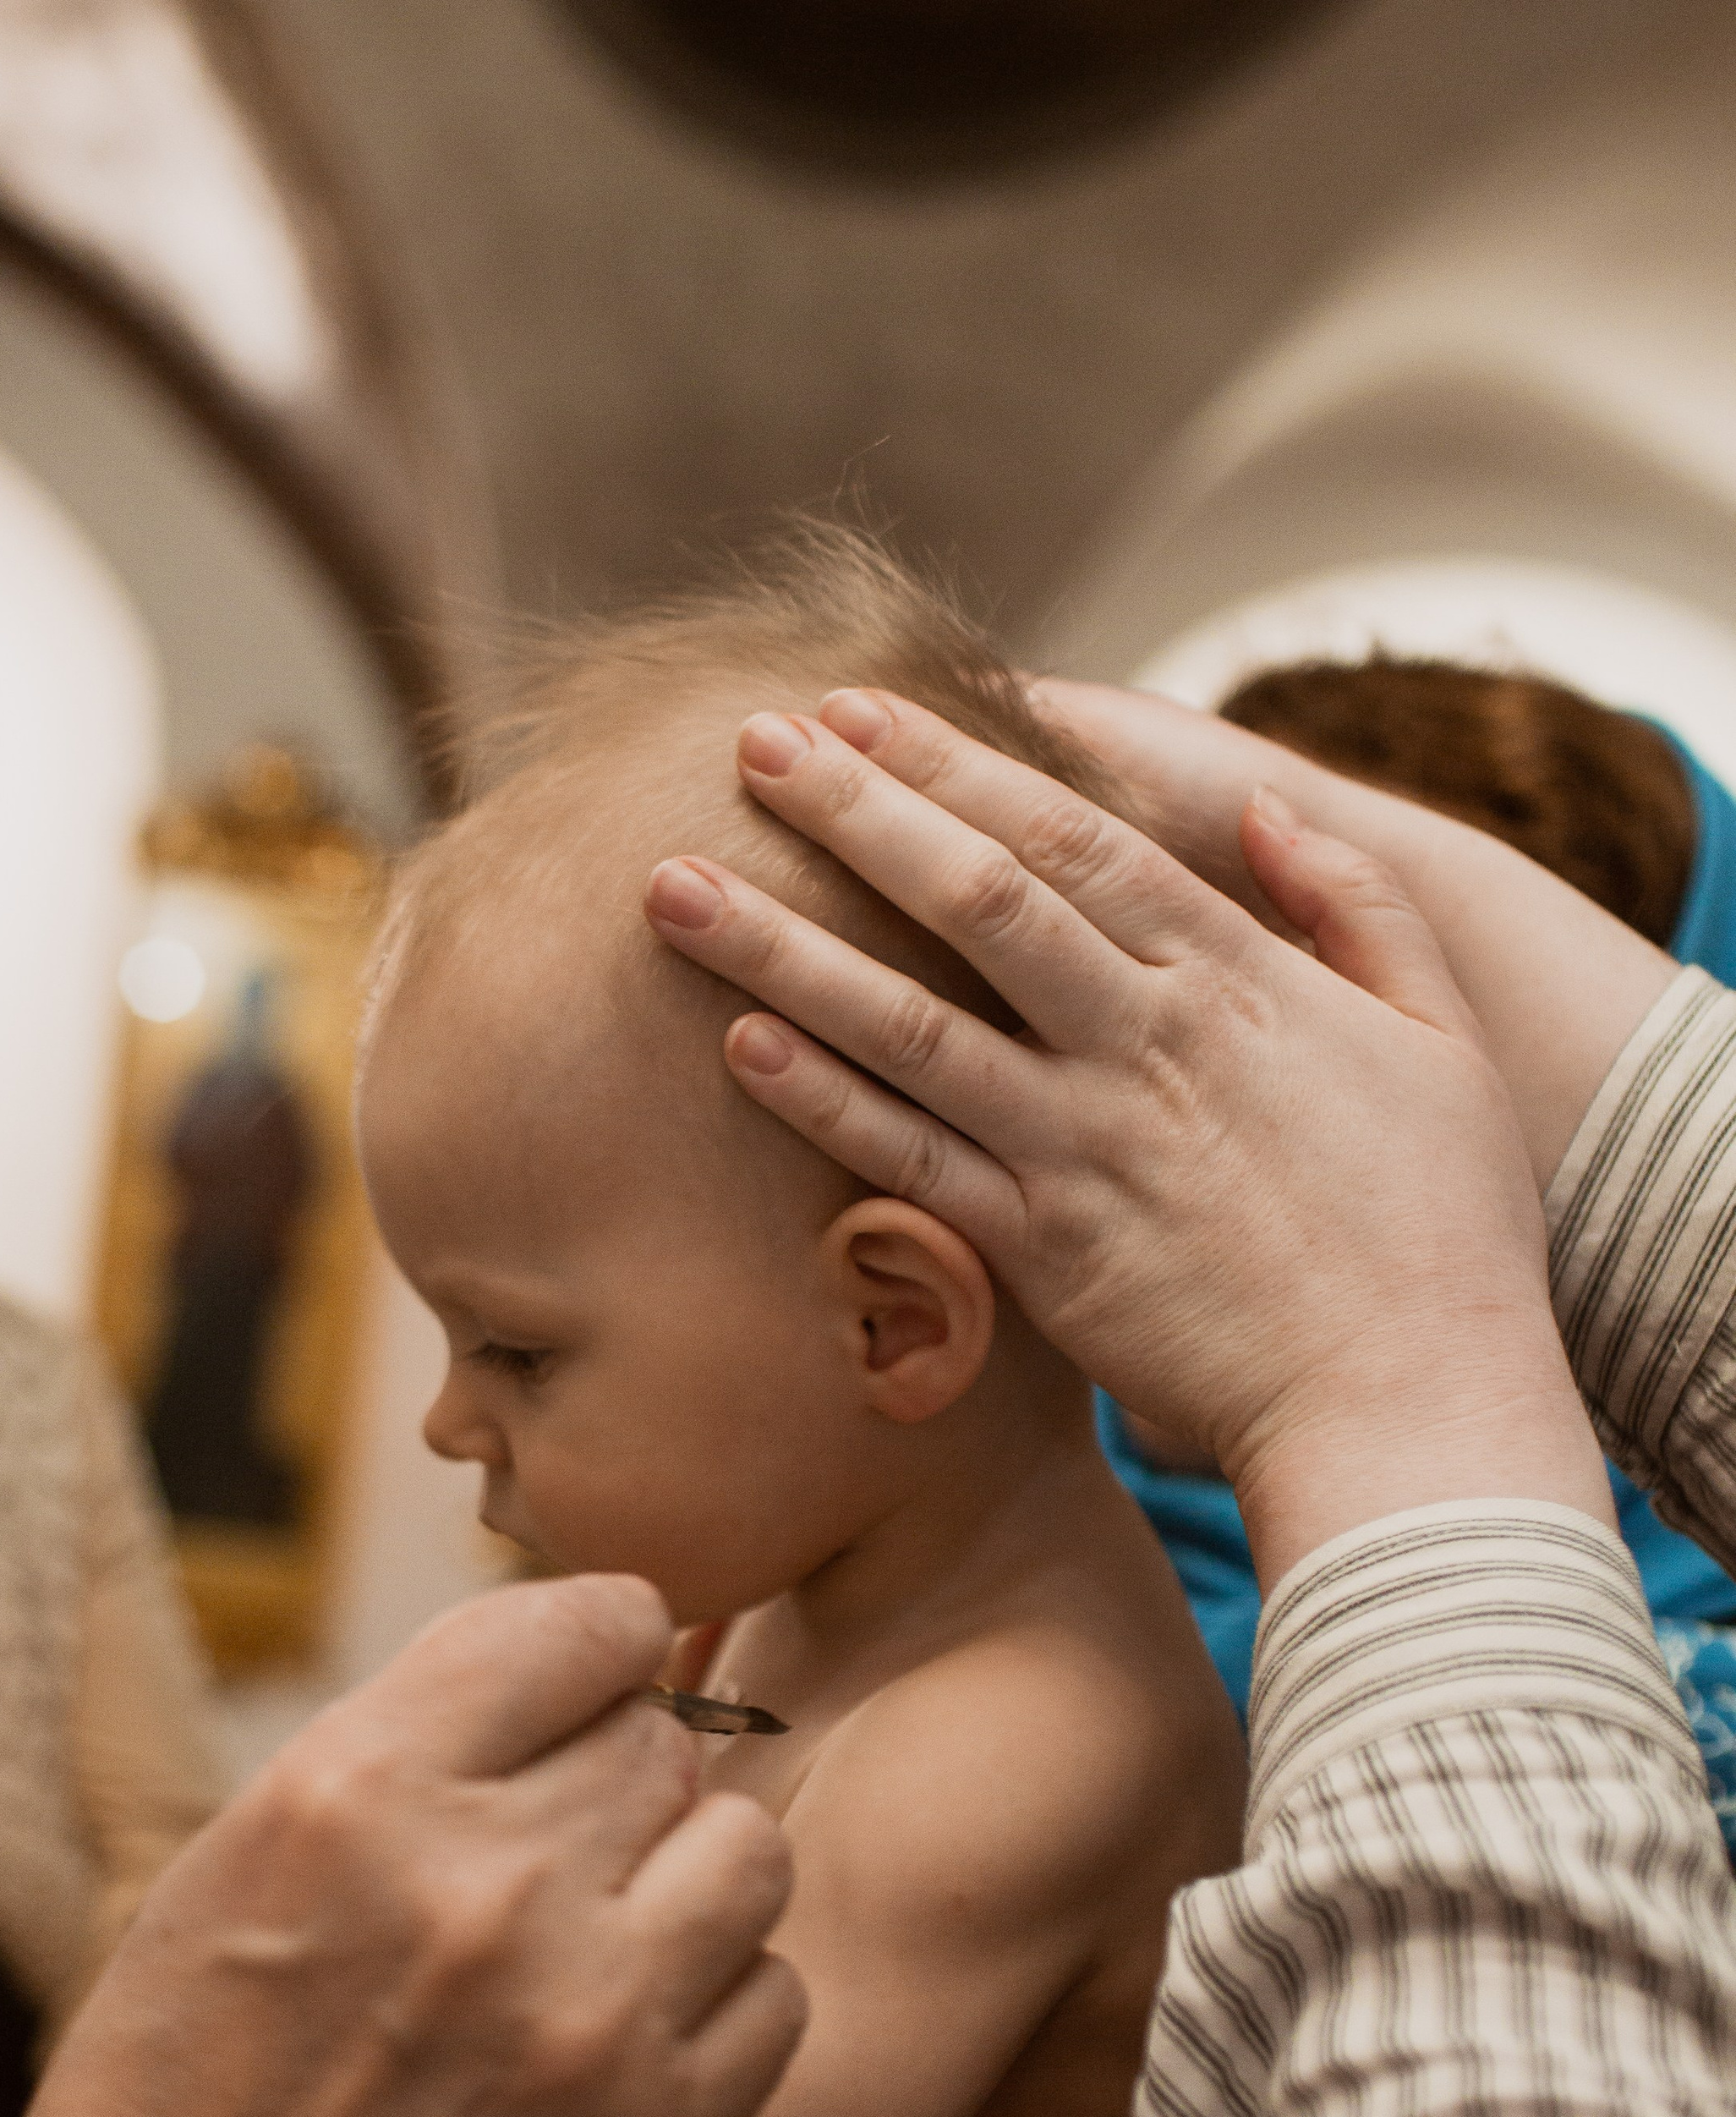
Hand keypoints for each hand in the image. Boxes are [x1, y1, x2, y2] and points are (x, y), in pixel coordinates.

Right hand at [13, 1574, 802, 2116]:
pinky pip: (774, 1995)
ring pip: (748, 1850)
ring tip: (611, 1933)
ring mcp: (587, 2014)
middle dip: (616, 1783)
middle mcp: (488, 1882)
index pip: (582, 1625)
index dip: (599, 1643)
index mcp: (362, 1788)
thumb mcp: (250, 1848)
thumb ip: (420, 1744)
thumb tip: (584, 1669)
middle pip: (661, 1744)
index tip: (594, 1676)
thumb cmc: (198, 2071)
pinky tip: (637, 2031)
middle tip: (553, 1855)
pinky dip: (720, 2002)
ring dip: (689, 1879)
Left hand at [645, 694, 1612, 1586]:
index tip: (864, 710)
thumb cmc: (1441, 1230)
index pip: (1075, 838)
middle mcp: (1146, 1048)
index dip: (958, 765)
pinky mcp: (1043, 1256)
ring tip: (675, 885)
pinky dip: (821, 1099)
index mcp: (1238, 979)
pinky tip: (737, 1039)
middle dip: (855, 811)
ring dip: (784, 946)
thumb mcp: (1440, 1036)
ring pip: (908, 1024)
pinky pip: (908, 1162)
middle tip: (751, 741)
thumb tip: (1265, 811)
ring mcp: (1085, 1151)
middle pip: (976, 899)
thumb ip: (1357, 905)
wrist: (1409, 1406)